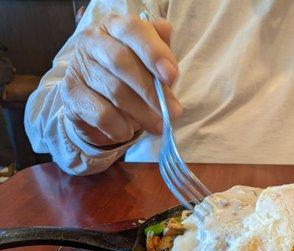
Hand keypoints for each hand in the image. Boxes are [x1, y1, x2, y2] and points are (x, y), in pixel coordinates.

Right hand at [59, 14, 181, 147]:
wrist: (98, 100)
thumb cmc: (132, 75)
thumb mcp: (150, 62)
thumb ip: (163, 59)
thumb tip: (170, 67)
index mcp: (115, 26)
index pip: (132, 30)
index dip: (154, 52)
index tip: (171, 77)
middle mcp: (92, 41)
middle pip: (121, 62)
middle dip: (151, 91)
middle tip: (172, 112)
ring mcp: (78, 66)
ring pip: (114, 90)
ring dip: (141, 113)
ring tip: (158, 126)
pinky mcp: (70, 93)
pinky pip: (101, 113)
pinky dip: (120, 126)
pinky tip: (128, 131)